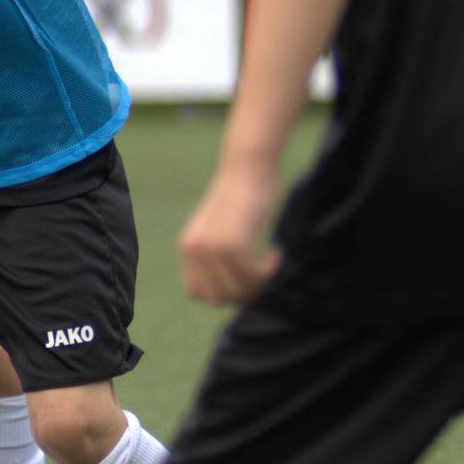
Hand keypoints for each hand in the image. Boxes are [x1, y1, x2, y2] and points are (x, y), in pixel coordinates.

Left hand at [179, 159, 280, 304]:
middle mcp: (195, 250)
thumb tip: (231, 295)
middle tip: (263, 274)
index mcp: (187, 248)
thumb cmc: (241, 195)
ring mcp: (212, 247)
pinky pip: (253, 274)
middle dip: (244, 293)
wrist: (248, 166)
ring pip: (238, 290)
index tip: (243, 279)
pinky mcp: (233, 243)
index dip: (222, 293)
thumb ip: (215, 257)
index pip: (197, 294)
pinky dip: (268, 269)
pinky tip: (276, 251)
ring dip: (259, 282)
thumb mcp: (217, 229)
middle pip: (219, 297)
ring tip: (270, 260)